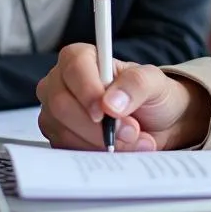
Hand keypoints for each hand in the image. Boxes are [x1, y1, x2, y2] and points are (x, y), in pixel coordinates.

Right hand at [36, 43, 210, 151]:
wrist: (155, 123)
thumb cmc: (150, 94)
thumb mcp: (154, 82)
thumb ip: (136, 84)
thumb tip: (110, 103)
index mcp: (82, 57)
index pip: (74, 67)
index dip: (88, 90)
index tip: (106, 112)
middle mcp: (62, 83)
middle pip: (62, 105)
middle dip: (98, 126)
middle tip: (131, 131)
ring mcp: (55, 112)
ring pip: (64, 132)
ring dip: (102, 142)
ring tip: (132, 139)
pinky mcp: (59, 138)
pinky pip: (68, 151)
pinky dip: (96, 154)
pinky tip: (118, 149)